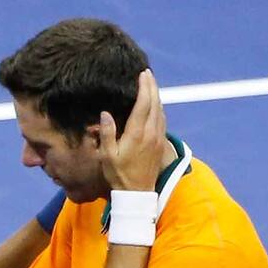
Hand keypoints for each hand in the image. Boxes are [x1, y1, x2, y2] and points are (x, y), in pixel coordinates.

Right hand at [99, 69, 166, 191]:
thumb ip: (107, 133)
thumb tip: (105, 113)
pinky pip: (162, 120)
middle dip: (152, 86)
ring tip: (151, 86)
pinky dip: (159, 108)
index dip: (144, 87)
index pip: (143, 103)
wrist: (137, 194)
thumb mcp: (107, 156)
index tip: (143, 74)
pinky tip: (155, 106)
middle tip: (147, 74)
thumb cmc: (119, 175)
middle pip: (155, 103)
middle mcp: (151, 133)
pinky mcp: (161, 144)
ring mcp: (158, 138)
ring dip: (156, 96)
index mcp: (137, 133)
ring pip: (161, 110)